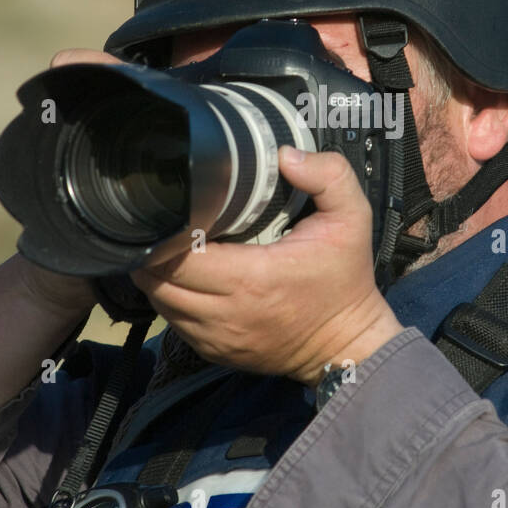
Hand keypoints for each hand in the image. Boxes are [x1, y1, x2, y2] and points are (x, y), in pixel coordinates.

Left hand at [132, 146, 403, 388]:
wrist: (348, 345)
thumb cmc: (345, 280)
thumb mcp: (352, 218)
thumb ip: (327, 175)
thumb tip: (284, 155)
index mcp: (253, 278)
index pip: (180, 256)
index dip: (168, 231)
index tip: (175, 208)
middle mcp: (227, 312)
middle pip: (158, 280)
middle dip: (155, 250)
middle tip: (166, 223)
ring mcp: (217, 337)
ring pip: (160, 302)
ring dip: (159, 275)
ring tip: (171, 247)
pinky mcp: (214, 351)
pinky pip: (174, 321)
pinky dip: (172, 298)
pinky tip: (186, 277)